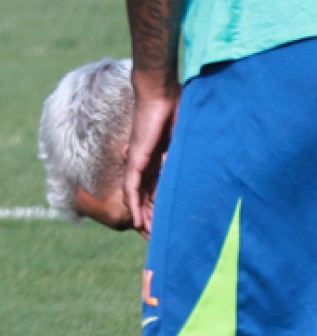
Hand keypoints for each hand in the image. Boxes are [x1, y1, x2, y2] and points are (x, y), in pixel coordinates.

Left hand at [122, 71, 179, 236]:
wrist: (160, 95)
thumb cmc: (175, 114)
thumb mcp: (184, 144)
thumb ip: (187, 159)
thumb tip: (203, 175)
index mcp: (158, 163)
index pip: (158, 192)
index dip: (162, 210)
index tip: (169, 228)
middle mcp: (146, 165)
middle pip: (147, 199)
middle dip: (152, 220)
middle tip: (158, 240)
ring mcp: (138, 162)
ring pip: (138, 197)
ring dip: (143, 217)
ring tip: (148, 237)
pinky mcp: (135, 159)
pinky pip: (132, 187)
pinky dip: (134, 204)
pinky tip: (137, 220)